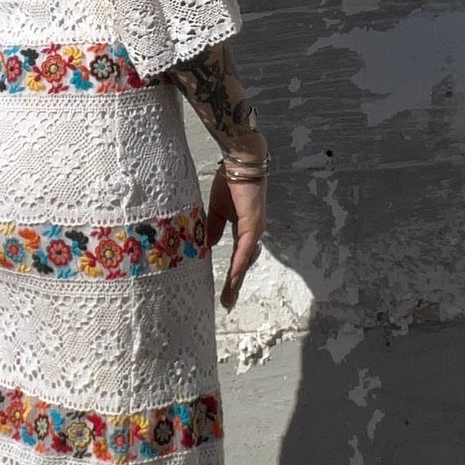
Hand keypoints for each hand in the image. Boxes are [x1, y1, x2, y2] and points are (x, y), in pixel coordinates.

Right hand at [206, 161, 266, 311]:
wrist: (240, 162)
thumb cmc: (230, 181)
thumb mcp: (217, 209)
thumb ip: (215, 227)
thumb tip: (210, 244)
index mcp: (245, 229)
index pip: (238, 256)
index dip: (232, 274)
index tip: (225, 291)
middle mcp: (253, 232)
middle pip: (243, 264)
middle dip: (234, 284)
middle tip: (227, 302)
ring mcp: (255, 229)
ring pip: (245, 260)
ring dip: (236, 279)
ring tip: (228, 296)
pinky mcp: (253, 224)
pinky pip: (245, 248)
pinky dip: (240, 263)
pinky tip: (234, 276)